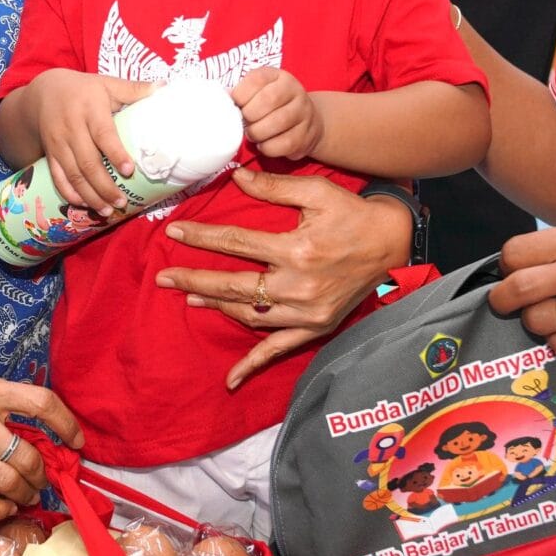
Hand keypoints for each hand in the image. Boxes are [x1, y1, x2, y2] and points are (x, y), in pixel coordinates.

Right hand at [0, 374, 81, 521]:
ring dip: (26, 493)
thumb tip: (48, 434)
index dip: (66, 424)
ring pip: (9, 483)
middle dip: (42, 473)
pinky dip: (2, 511)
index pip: (40, 403)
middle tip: (43, 478)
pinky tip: (7, 507)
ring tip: (28, 493)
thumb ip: (7, 403)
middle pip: (26, 455)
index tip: (76, 441)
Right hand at [27, 71, 152, 210]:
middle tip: (122, 202)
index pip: (103, 134)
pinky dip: (70, 195)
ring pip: (73, 175)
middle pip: (87, 162)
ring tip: (108, 211)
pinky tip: (85, 206)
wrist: (44, 93)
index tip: (129, 170)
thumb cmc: (84, 89)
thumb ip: (134, 89)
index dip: (115, 153)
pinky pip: (58, 178)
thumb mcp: (107, 84)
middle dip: (104, 186)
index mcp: (89, 109)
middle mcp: (71, 128)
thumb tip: (165, 88)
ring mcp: (58, 143)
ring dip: (90, 196)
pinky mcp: (50, 154)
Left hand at [157, 170, 411, 387]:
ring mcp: (306, 313)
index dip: (202, 238)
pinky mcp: (315, 328)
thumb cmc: (352, 213)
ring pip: (250, 315)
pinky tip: (230, 379)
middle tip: (163, 277)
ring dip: (217, 308)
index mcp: (297, 250)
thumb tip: (236, 176)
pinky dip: (253, 365)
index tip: (173, 232)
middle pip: (234, 285)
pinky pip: (279, 350)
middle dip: (194, 280)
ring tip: (189, 298)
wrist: (392, 243)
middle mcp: (298, 286)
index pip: (236, 244)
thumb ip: (275, 186)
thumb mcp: (317, 191)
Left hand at [231, 67, 321, 159]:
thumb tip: (221, 100)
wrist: (307, 121)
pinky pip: (284, 143)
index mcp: (278, 76)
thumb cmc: (273, 107)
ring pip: (278, 122)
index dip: (241, 94)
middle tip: (245, 122)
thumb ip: (242, 93)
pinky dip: (268, 147)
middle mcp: (295, 91)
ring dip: (258, 133)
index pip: (257, 79)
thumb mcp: (260, 92)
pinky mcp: (307, 135)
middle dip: (250, 115)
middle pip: (269, 100)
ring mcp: (304, 112)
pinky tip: (263, 144)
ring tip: (252, 134)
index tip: (236, 104)